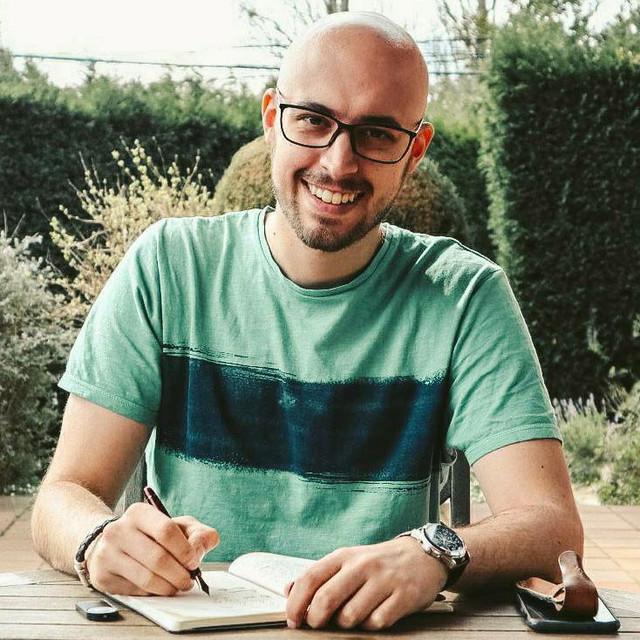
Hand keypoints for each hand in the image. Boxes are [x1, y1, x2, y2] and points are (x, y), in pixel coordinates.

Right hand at [85, 503, 218, 594]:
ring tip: (177, 586)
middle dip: (179, 574)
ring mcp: (107, 554)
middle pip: (157, 558)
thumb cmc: (149, 534)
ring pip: (146, 578)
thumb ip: (198, 533)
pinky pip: (134, 591)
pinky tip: (158, 587)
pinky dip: (152, 593)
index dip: (184, 550)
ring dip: (168, 587)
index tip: (194, 561)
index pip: (166, 531)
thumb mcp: (177, 525)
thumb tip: (204, 546)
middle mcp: (118, 531)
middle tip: (188, 580)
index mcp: (138, 513)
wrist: (110, 543)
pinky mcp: (102, 577)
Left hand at [285, 536, 447, 629]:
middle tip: (317, 625)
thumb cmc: (378, 562)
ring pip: (350, 616)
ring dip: (347, 624)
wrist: (422, 556)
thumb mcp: (347, 561)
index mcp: (344, 556)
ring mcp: (383, 580)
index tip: (293, 619)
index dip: (296, 602)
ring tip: (354, 615)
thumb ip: (319, 576)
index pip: (310, 578)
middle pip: (327, 599)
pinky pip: (377, 623)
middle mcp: (362, 566)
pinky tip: (376, 614)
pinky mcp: (403, 597)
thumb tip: (288, 590)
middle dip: (316, 619)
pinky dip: (371, 625)